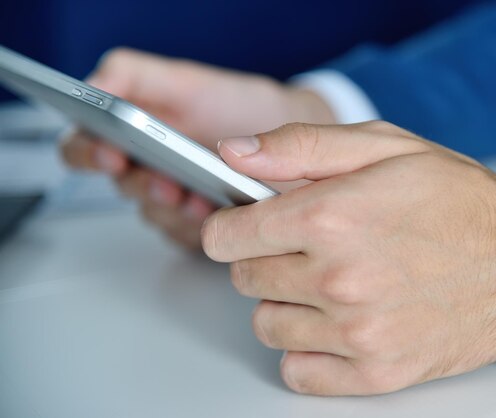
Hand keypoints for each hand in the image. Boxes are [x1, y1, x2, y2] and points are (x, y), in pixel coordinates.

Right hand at [60, 48, 334, 247]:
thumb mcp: (190, 82)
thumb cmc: (243, 108)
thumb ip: (136, 75)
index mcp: (136, 134)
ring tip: (199, 199)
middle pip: (120, 186)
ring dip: (175, 209)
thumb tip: (96, 87)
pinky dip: (200, 226)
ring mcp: (175, 201)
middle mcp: (148, 170)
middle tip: (166, 184)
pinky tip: (218, 214)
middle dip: (142, 186)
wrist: (299, 141)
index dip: (87, 153)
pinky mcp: (199, 229)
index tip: (111, 154)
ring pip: (154, 215)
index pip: (85, 147)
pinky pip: (187, 236)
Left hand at [201, 121, 495, 394]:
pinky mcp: (376, 371)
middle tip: (304, 248)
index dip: (229, 227)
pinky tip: (333, 323)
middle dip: (264, 260)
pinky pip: (298, 372)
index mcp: (330, 217)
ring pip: (267, 325)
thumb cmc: (455, 200)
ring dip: (285, 304)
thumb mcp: (380, 147)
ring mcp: (357, 331)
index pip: (226, 237)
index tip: (245, 226)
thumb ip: (297, 147)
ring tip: (325, 284)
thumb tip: (231, 153)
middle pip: (244, 280)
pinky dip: (306, 350)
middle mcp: (338, 278)